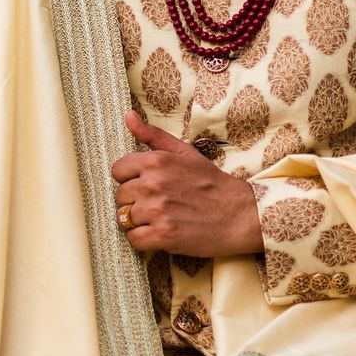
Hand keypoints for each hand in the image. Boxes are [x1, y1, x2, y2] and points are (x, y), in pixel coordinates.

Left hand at [110, 110, 263, 258]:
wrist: (238, 214)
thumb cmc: (211, 183)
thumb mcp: (184, 152)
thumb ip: (153, 135)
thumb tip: (128, 116)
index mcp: (156, 161)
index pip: (117, 170)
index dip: (130, 179)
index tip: (146, 185)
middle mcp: (153, 184)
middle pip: (120, 196)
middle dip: (134, 201)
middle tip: (157, 203)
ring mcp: (157, 211)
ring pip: (124, 218)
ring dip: (139, 221)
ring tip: (160, 218)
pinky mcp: (163, 235)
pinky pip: (134, 239)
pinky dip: (143, 239)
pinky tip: (159, 233)